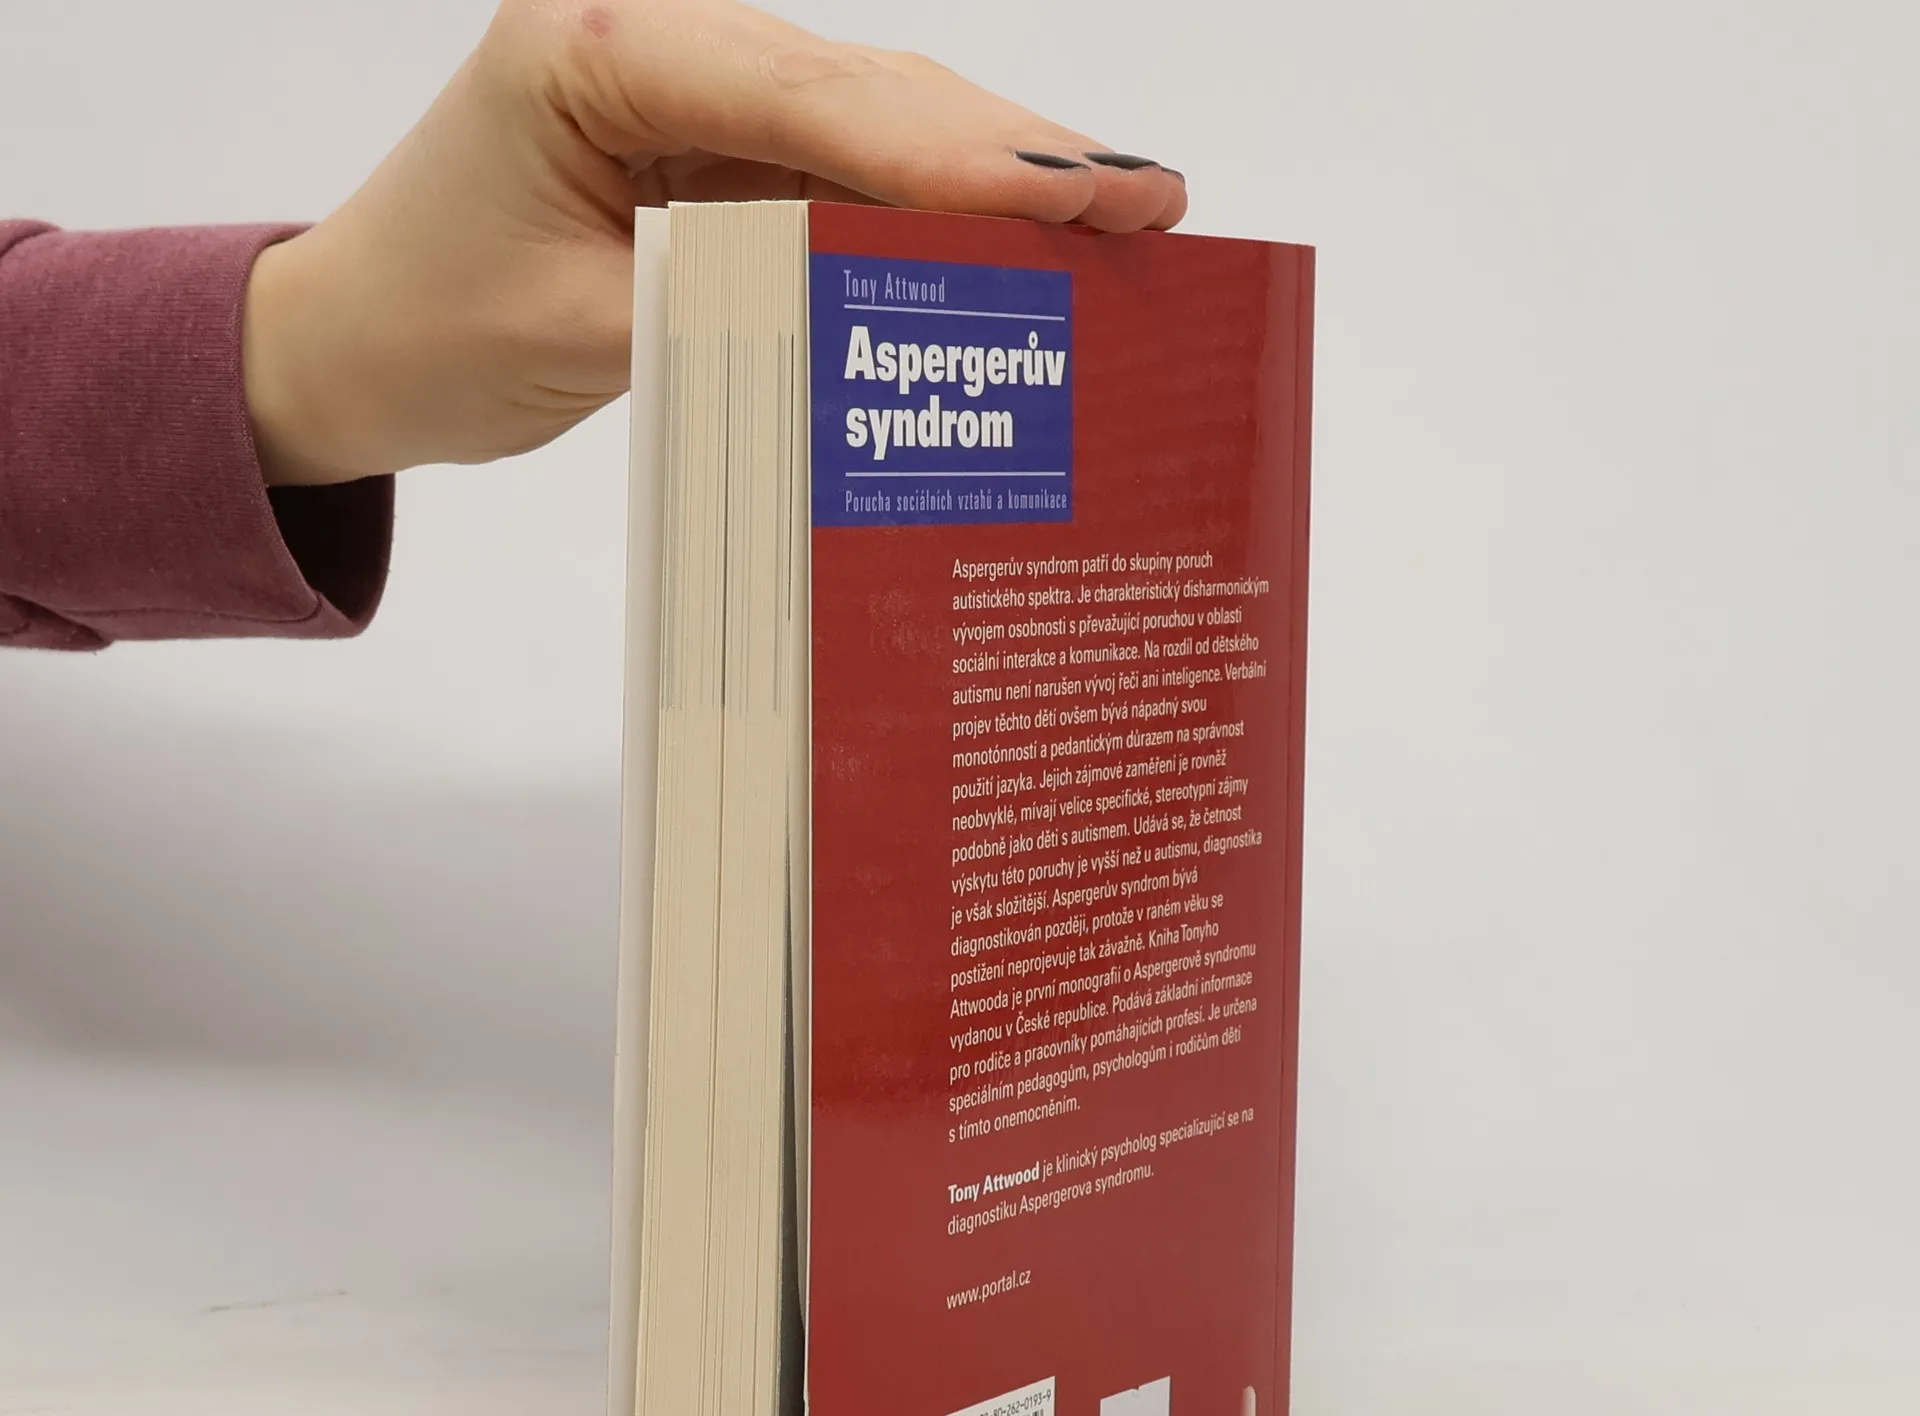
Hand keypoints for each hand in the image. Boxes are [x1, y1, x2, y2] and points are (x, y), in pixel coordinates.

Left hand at [243, 0, 1185, 486]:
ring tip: (1121, 214)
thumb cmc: (430, 327)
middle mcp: (659, 43)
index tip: (1066, 196)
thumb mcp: (582, 329)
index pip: (803, 96)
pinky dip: (934, 212)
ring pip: (875, 123)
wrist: (357, 339)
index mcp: (598, 50)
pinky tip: (1022, 241)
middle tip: (1147, 198)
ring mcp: (697, 93)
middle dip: (1009, 151)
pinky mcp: (720, 151)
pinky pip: (846, 175)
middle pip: (867, 90)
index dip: (945, 153)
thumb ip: (731, 305)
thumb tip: (892, 312)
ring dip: (994, 176)